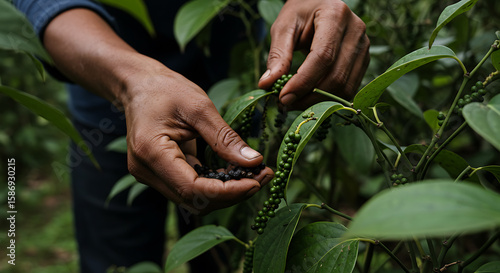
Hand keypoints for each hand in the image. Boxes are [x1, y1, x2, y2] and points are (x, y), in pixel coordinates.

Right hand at [123, 64, 273, 213]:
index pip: (192, 189)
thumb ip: (225, 138)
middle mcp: (146, 171)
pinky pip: (192, 187)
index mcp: (151, 153)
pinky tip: (237, 172)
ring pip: (195, 198)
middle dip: (232, 194)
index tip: (257, 181)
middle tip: (263, 176)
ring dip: (227, 192)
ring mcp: (152, 175)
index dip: (227, 192)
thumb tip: (254, 162)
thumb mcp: (199, 107)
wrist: (139, 86)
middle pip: (195, 200)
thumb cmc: (166, 89)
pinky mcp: (161, 174)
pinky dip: (216, 184)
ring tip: (255, 174)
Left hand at [258, 0, 369, 108]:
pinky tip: (310, 97)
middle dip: (309, 96)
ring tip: (296, 102)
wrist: (320, 5)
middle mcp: (356, 30)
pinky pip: (349, 88)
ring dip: (318, 101)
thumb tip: (267, 85)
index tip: (284, 97)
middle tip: (286, 103)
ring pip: (345, 87)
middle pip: (336, 76)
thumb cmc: (300, 14)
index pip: (323, 57)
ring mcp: (364, 46)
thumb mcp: (284, 27)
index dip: (303, 81)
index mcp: (336, 15)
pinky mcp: (363, 61)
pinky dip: (328, 98)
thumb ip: (277, 55)